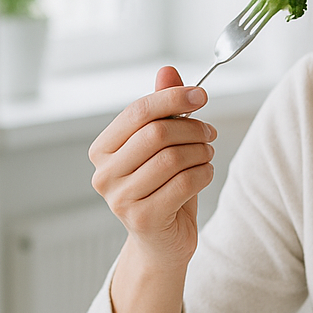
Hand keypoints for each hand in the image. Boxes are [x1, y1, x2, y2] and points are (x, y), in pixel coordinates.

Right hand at [89, 67, 216, 312]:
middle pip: (156, 134)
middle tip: (210, 133)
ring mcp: (120, 199)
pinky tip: (205, 174)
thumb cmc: (163, 188)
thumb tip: (167, 70)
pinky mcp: (142, 219)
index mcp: (102, 150)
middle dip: (192, 128)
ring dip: (200, 152)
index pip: (137, 112)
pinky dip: (203, 174)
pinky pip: (183, 184)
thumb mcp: (163, 145)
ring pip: (172, 159)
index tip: (202, 94)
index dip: (172, 98)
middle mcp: (104, 174)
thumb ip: (163, 109)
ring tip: (207, 155)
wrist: (163, 242)